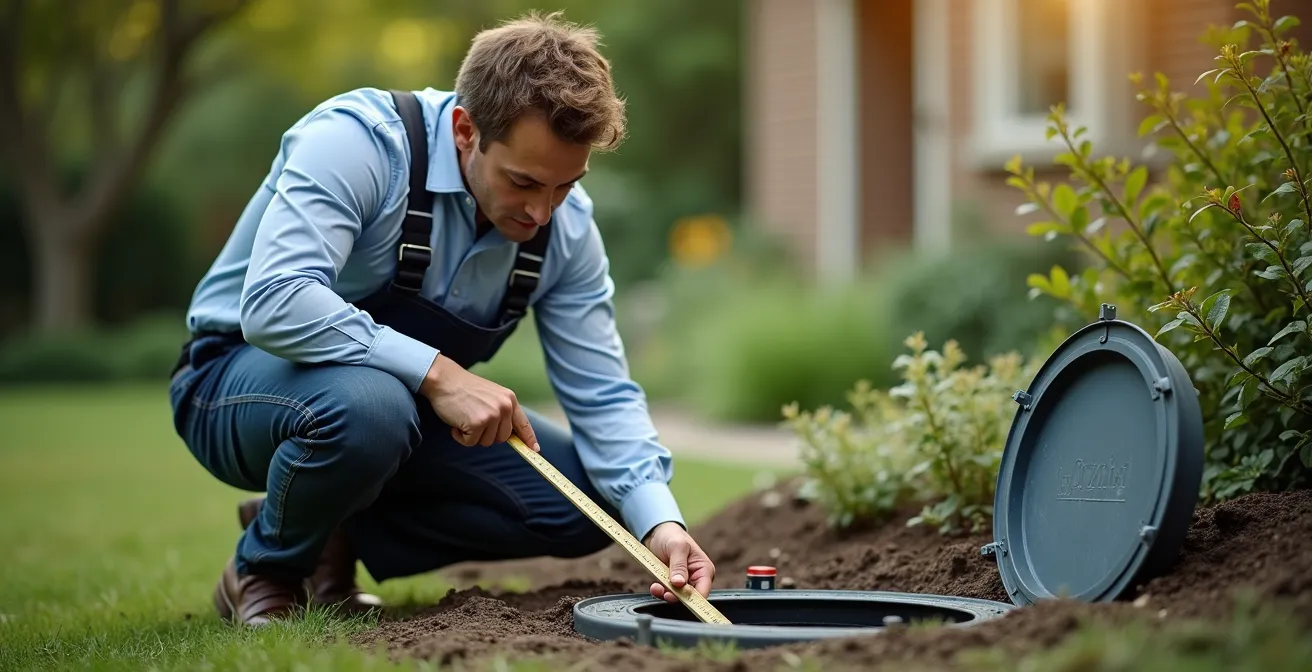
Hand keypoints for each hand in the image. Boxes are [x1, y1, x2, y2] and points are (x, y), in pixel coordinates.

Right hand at [419, 354, 540, 450]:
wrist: (444, 379)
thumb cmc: (464, 388)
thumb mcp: (491, 395)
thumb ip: (501, 411)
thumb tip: (507, 433)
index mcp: (509, 399)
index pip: (523, 424)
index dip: (528, 438)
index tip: (534, 449)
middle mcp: (505, 407)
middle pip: (502, 438)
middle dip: (486, 434)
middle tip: (473, 419)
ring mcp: (492, 415)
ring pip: (486, 442)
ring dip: (472, 435)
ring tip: (465, 417)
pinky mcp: (478, 423)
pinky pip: (470, 443)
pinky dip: (461, 437)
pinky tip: (456, 422)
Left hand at [644, 522, 714, 602]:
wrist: (658, 533)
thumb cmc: (673, 536)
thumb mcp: (677, 547)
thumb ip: (679, 566)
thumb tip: (680, 584)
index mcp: (704, 570)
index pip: (703, 591)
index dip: (694, 599)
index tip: (681, 599)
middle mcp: (696, 578)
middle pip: (690, 597)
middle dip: (677, 597)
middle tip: (666, 593)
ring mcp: (683, 582)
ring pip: (677, 597)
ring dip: (666, 594)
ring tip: (657, 588)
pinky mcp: (671, 584)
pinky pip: (666, 593)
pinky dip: (660, 592)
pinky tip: (654, 586)